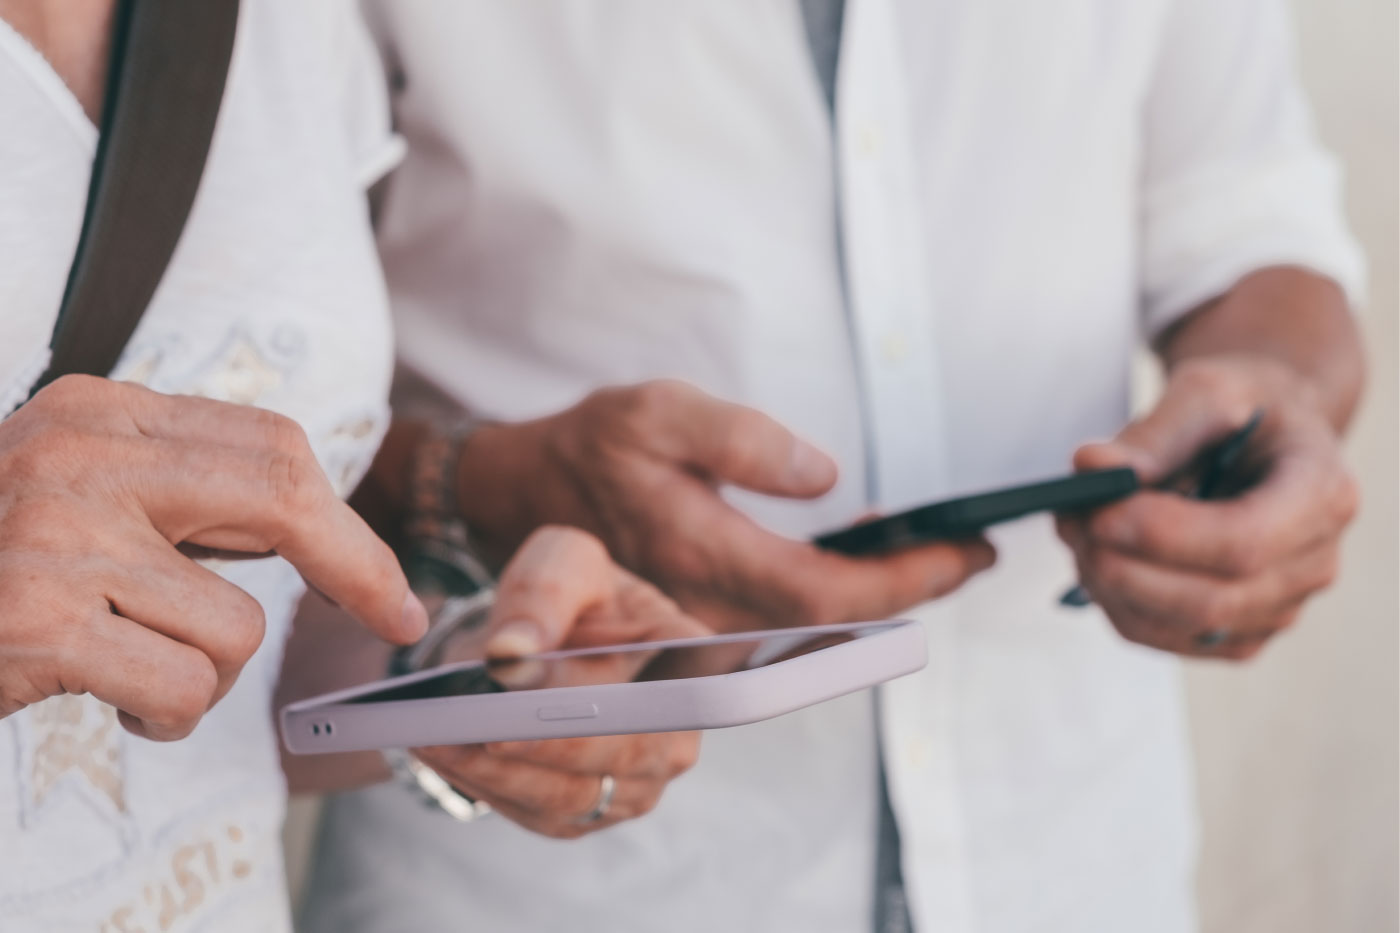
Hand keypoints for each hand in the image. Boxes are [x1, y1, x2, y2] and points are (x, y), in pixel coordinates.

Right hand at [0, 376, 426, 739]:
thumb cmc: (0, 562)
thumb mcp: (81, 493)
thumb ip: (181, 494)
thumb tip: (322, 535)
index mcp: (102, 414)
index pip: (272, 448)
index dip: (349, 521)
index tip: (389, 582)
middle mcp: (80, 457)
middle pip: (285, 495)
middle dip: (356, 567)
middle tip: (394, 614)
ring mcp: (56, 537)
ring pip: (234, 627)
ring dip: (201, 673)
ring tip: (129, 664)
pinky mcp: (37, 622)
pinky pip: (183, 690)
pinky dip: (163, 716)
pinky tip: (109, 698)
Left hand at [412, 526, 702, 838]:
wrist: (545, 635)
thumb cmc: (568, 593)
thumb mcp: (560, 563)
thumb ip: (544, 594)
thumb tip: (512, 653)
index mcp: (690, 663)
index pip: (664, 701)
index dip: (602, 715)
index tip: (522, 717)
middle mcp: (677, 734)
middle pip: (612, 759)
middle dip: (530, 747)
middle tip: (457, 730)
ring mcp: (638, 782)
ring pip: (569, 797)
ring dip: (495, 774)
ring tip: (432, 738)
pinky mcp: (593, 811)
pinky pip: (540, 815)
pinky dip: (488, 789)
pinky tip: (443, 755)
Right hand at [455, 380, 994, 631]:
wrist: (522, 495)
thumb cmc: (593, 446)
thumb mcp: (660, 411)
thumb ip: (742, 440)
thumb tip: (825, 477)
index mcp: (703, 552)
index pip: (828, 589)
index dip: (907, 579)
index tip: (967, 551)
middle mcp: (707, 605)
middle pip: (836, 621)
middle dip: (914, 590)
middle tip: (971, 553)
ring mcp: (703, 621)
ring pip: (814, 629)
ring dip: (879, 595)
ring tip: (932, 552)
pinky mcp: (699, 619)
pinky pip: (786, 622)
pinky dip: (837, 596)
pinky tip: (859, 556)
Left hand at [1056, 357, 1358, 659]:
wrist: (1264, 436)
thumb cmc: (1241, 410)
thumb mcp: (1206, 392)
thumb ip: (1152, 433)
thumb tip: (1091, 468)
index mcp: (1322, 494)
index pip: (1246, 542)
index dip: (1165, 537)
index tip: (1100, 512)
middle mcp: (1313, 564)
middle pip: (1212, 601)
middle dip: (1124, 567)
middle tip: (1070, 520)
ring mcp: (1279, 608)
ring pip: (1178, 628)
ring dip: (1109, 585)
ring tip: (1075, 526)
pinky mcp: (1236, 633)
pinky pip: (1162, 637)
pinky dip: (1114, 601)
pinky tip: (1095, 554)